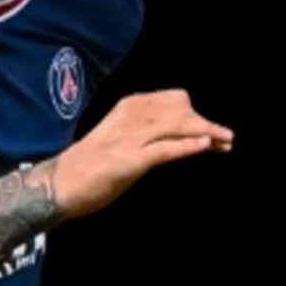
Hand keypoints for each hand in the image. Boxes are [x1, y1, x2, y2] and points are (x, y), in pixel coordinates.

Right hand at [49, 90, 233, 220]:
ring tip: (225, 143)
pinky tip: (204, 146)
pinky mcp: (130, 160)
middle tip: (226, 139)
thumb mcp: (120, 138)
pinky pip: (165, 149)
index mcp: (129, 106)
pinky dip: (187, 146)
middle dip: (207, 123)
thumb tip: (173, 134)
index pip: (174, 100)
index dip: (196, 113)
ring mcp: (130, 138)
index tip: (212, 130)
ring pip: (179, 127)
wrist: (59, 185)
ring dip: (207, 133)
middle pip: (182, 111)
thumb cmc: (88, 167)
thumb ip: (144, 131)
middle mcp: (131, 117)